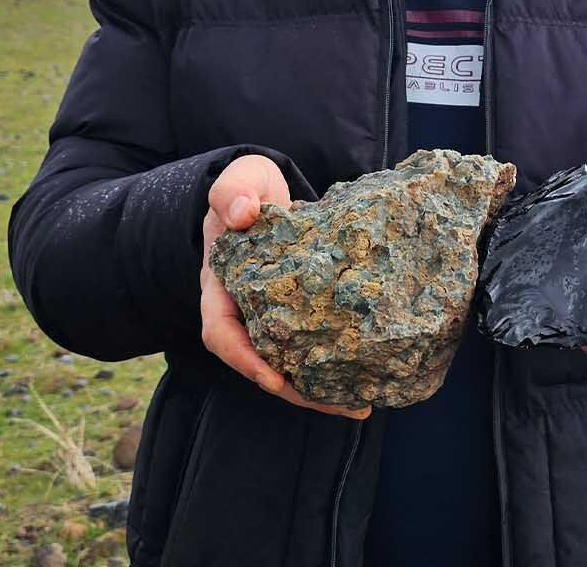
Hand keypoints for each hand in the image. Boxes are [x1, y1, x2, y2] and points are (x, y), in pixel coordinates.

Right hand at [201, 154, 369, 418]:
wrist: (260, 193)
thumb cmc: (246, 190)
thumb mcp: (238, 180)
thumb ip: (233, 191)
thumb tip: (242, 214)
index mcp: (220, 286)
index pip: (221, 332)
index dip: (245, 359)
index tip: (273, 378)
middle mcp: (242, 311)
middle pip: (260, 363)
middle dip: (296, 390)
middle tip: (344, 406)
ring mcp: (269, 316)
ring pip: (287, 363)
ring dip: (319, 390)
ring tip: (362, 406)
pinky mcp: (297, 314)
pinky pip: (309, 347)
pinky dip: (331, 367)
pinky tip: (365, 379)